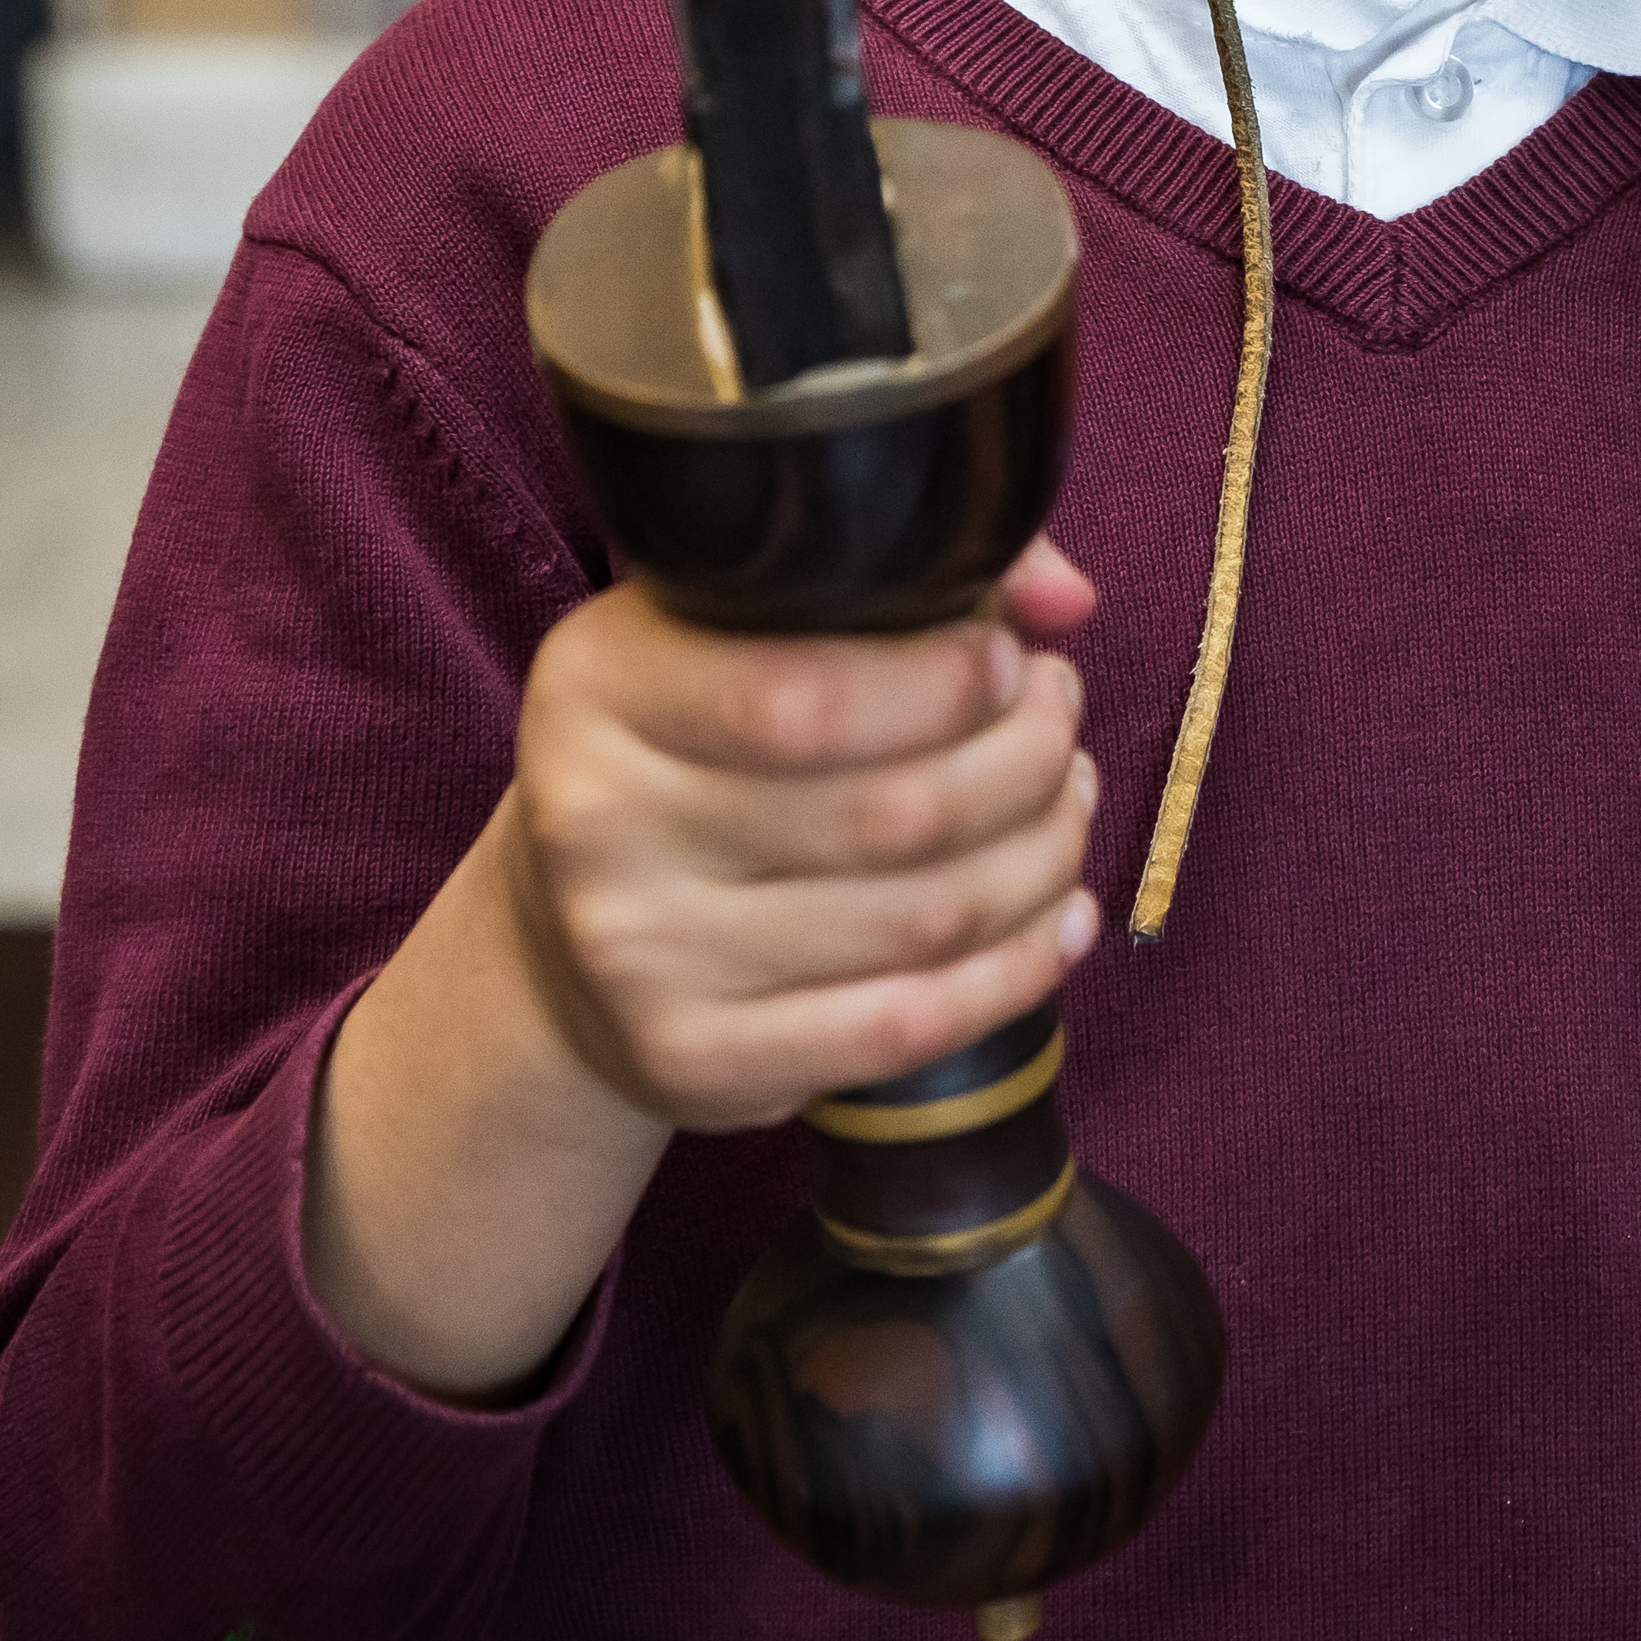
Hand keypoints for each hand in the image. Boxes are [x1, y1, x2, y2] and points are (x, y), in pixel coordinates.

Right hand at [501, 534, 1111, 1129]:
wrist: (572, 940)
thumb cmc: (701, 751)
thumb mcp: (747, 629)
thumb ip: (909, 580)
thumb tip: (1064, 599)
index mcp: (603, 687)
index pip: (808, 696)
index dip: (950, 682)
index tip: (1014, 664)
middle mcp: (598, 825)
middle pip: (895, 812)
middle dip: (1027, 764)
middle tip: (1061, 733)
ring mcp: (638, 958)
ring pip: (923, 918)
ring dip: (1040, 860)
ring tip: (1068, 812)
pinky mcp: (691, 1060)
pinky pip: (904, 1028)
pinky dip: (1015, 972)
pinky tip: (1059, 922)